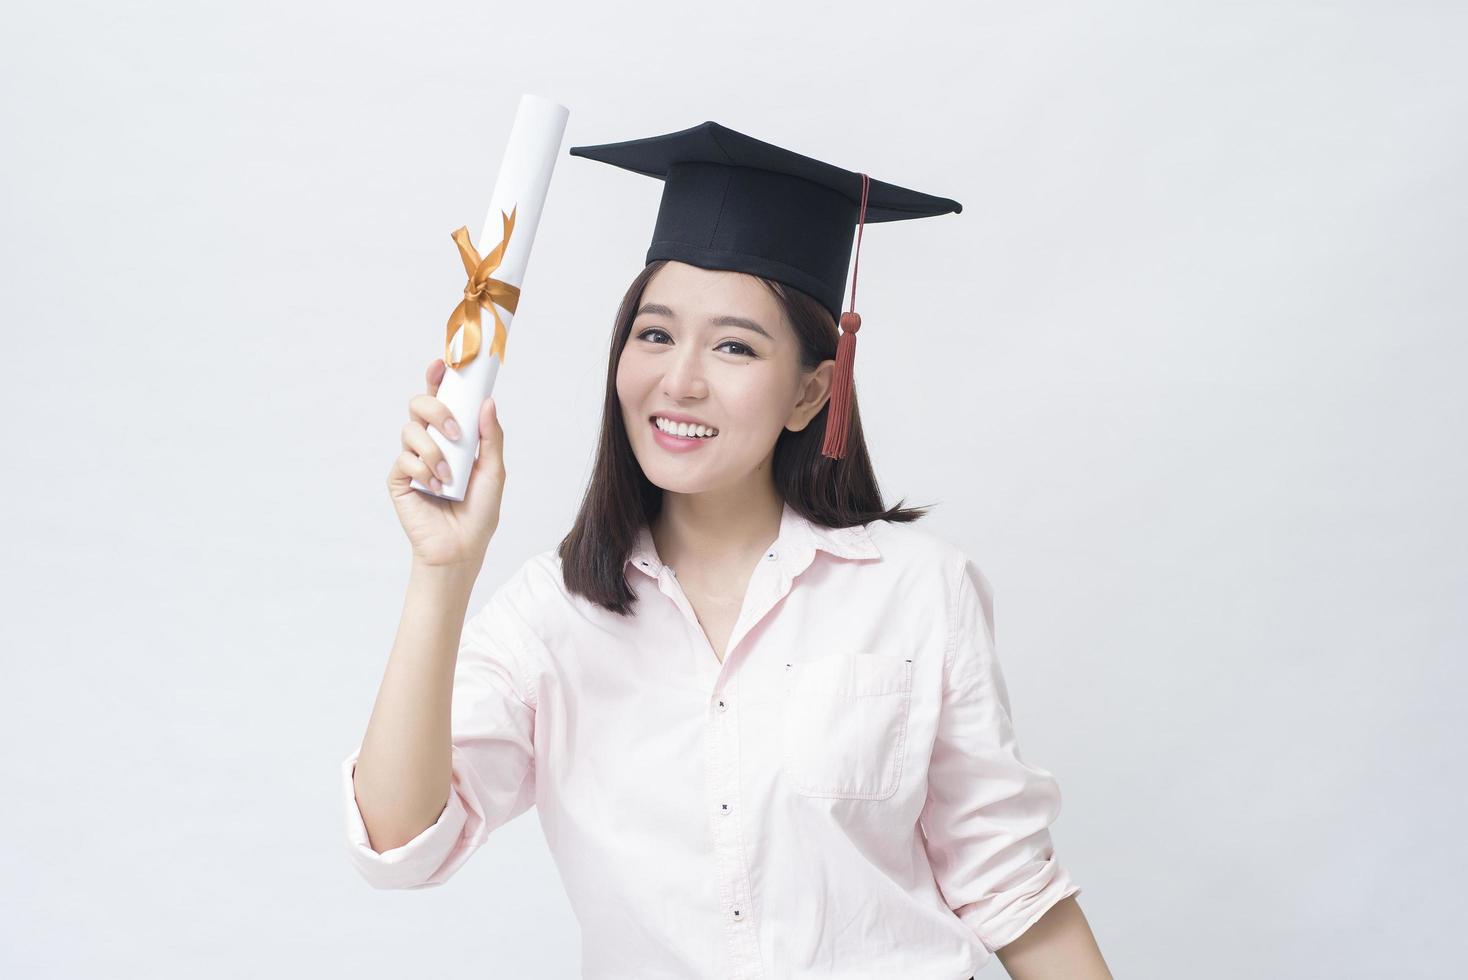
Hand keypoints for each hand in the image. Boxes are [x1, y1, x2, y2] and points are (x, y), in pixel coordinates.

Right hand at [386, 357, 505, 569]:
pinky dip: (423, 471)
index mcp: (452, 437)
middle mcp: (429, 443)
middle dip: (436, 410)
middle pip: (419, 405)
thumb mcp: (494, 470)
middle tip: (456, 432)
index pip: (440, 399)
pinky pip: (404, 460)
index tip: (443, 364)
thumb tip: (487, 401)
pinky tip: (435, 488)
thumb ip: (491, 436)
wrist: (461, 548)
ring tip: (448, 477)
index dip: (437, 379)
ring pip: (409, 430)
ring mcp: (412, 460)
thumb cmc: (479, 512)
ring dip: (433, 451)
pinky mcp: (399, 479)